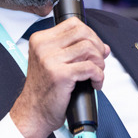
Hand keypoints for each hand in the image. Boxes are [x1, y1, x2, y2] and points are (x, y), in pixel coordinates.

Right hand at [10, 18, 109, 137]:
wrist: (33, 113)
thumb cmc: (44, 90)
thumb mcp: (54, 63)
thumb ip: (76, 51)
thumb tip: (104, 47)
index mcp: (40, 40)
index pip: (73, 23)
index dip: (90, 34)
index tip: (93, 48)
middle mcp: (43, 47)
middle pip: (83, 33)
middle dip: (97, 46)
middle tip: (98, 61)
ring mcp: (51, 60)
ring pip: (89, 48)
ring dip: (99, 62)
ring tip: (96, 73)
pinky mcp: (61, 75)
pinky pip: (91, 67)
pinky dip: (99, 76)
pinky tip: (95, 84)